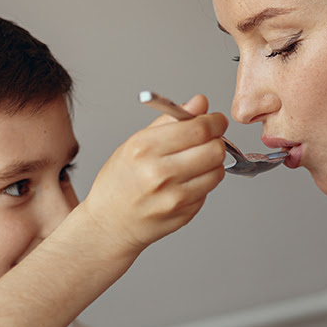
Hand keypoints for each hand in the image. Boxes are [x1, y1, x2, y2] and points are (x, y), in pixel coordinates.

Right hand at [78, 94, 226, 254]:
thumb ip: (170, 121)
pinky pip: (208, 191)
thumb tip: (199, 103)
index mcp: (145, 148)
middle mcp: (160, 173)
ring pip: (217, 171)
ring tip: (195, 163)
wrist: (109, 224)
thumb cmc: (119, 181)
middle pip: (214, 149)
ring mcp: (174, 197)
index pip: (198, 129)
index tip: (216, 120)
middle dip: (216, 141)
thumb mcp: (135, 143)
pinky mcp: (184, 214)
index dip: (214, 121)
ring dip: (212, 164)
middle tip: (208, 141)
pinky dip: (204, 183)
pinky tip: (185, 183)